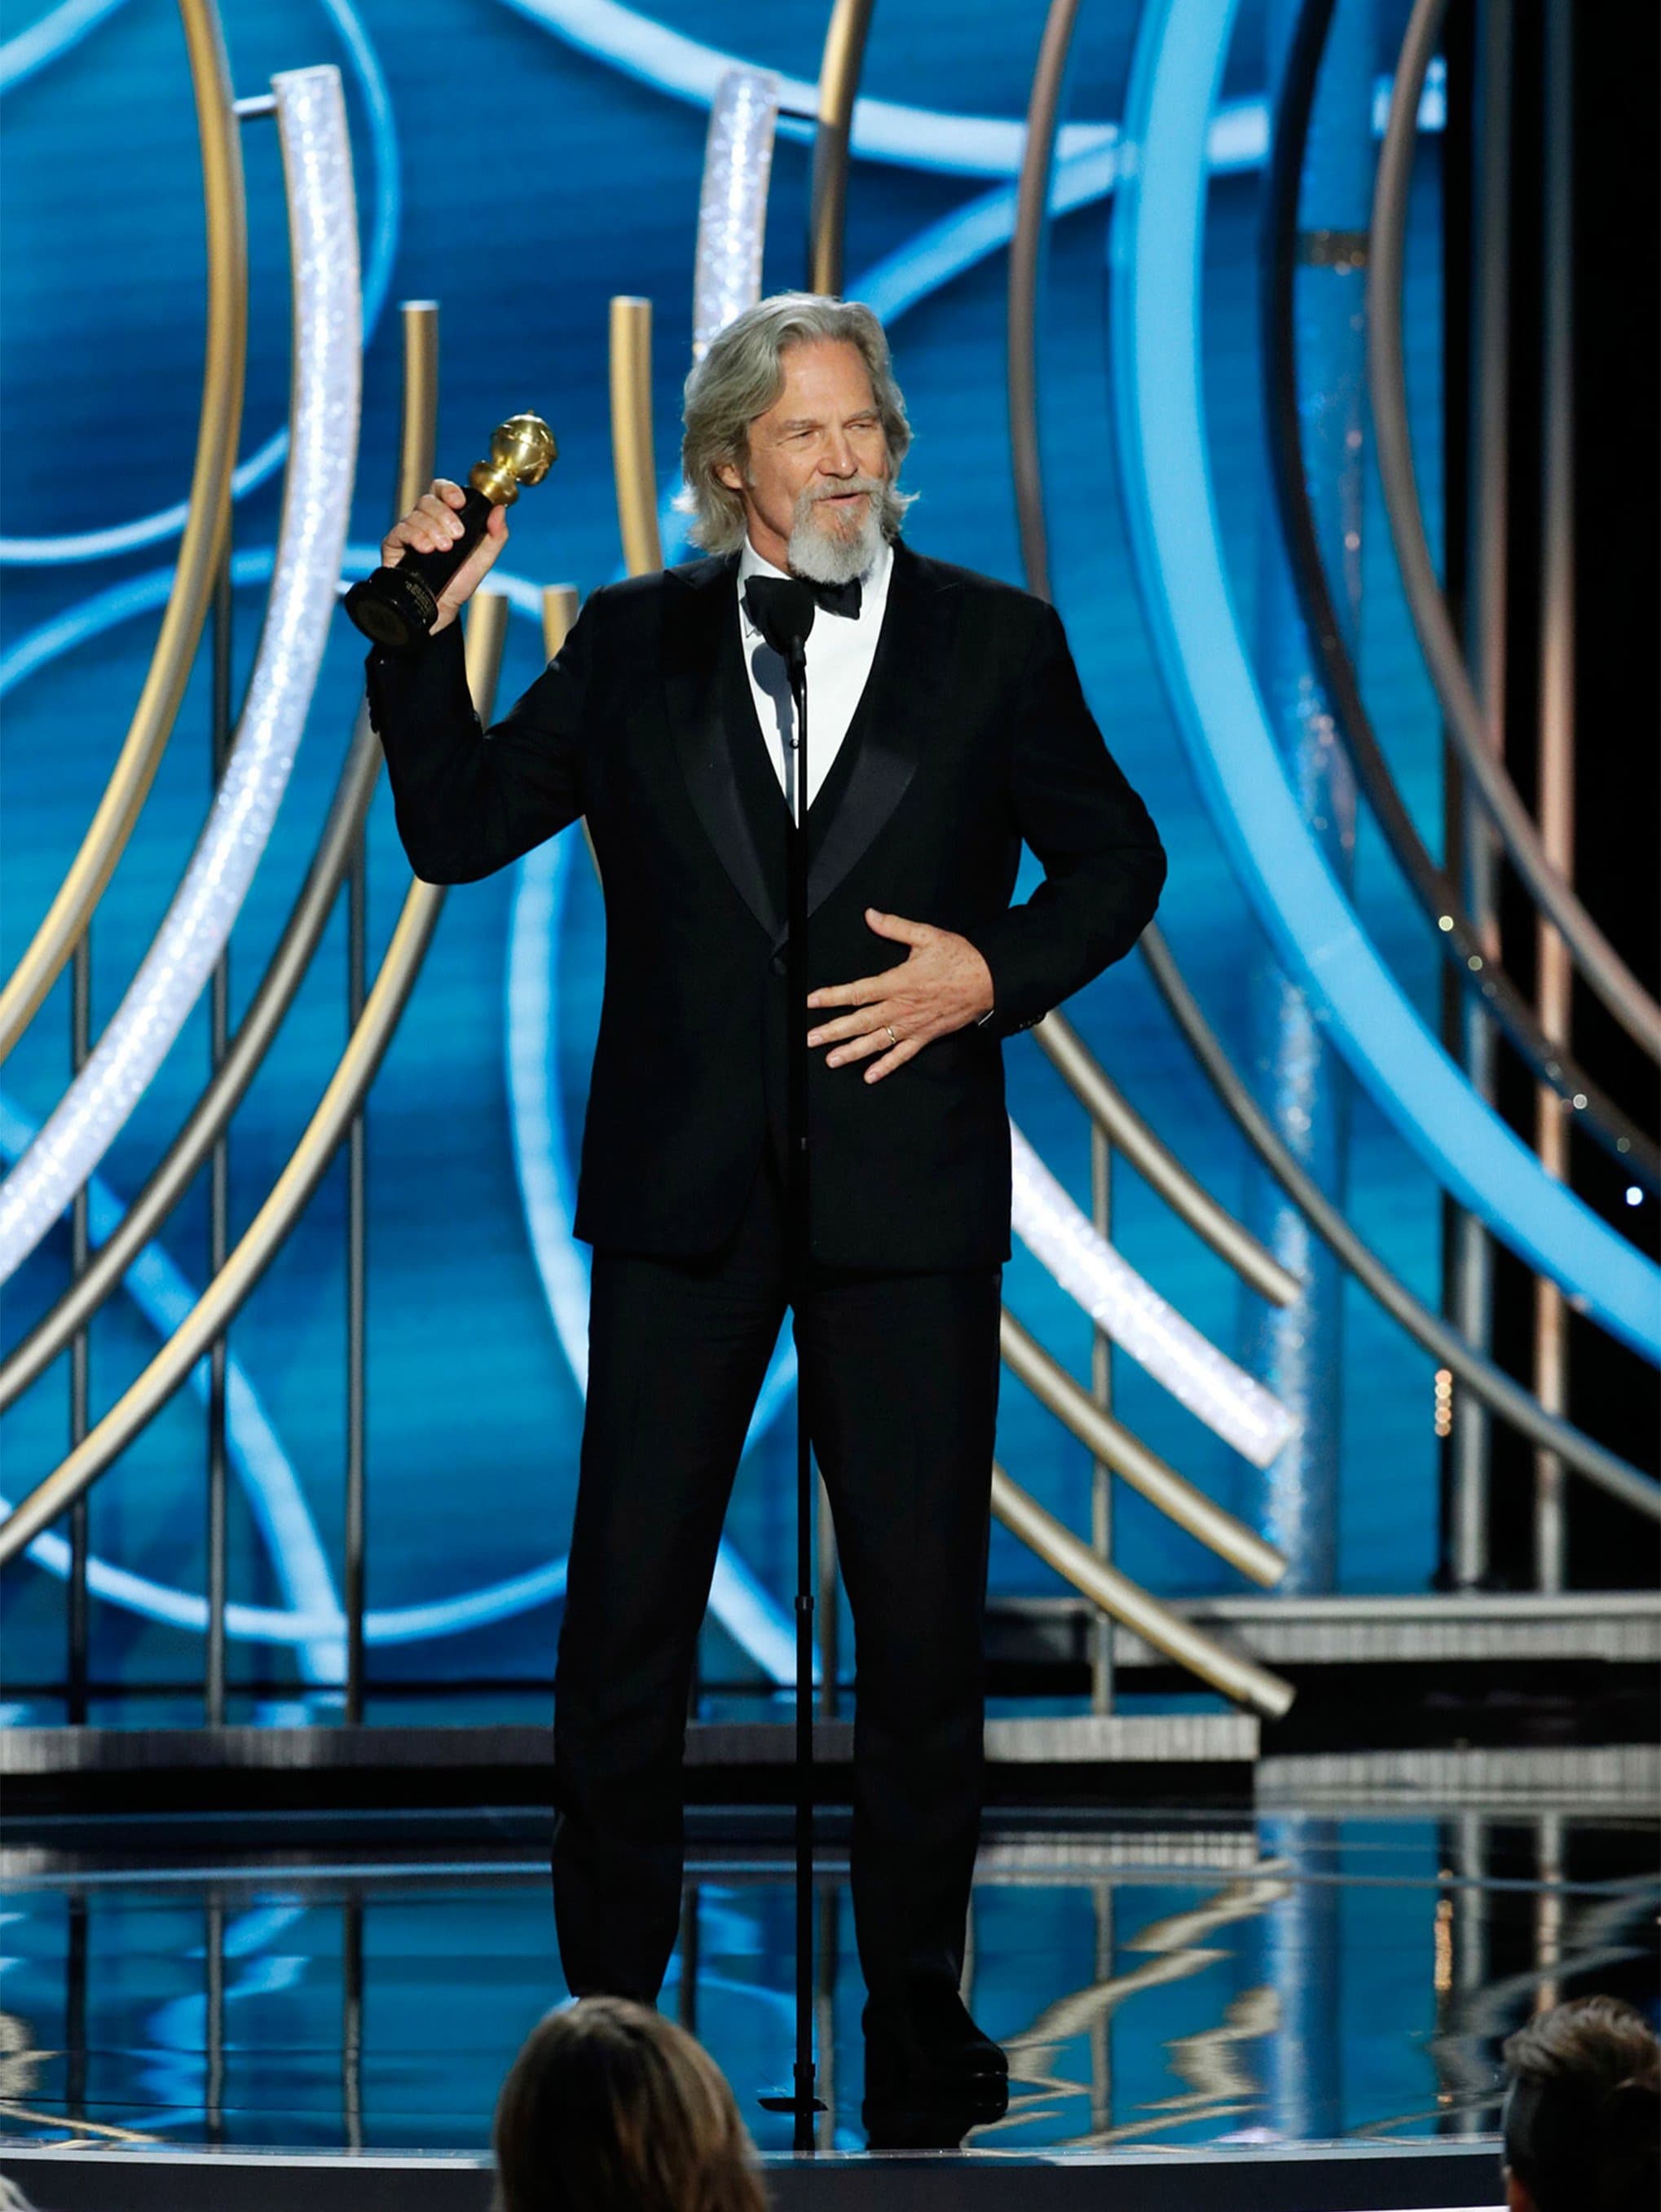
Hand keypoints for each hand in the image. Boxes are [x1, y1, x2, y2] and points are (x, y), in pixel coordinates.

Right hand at [379, 477, 506, 633]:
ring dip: (432, 528)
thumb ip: (496, 535)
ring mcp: (408, 532)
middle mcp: (425, 521)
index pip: (442, 490)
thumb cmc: (459, 585)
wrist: (440, 611)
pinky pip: (401, 530)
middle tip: (457, 536)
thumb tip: (500, 508)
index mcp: (445, 518)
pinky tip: (425, 549)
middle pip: (428, 499)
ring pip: (416, 514)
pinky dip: (415, 536)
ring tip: (442, 548)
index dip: (449, 490)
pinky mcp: (393, 545)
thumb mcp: (483, 560)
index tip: (459, 502)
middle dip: (444, 515)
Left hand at [806, 908, 994, 1084]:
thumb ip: (895, 927)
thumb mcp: (926, 935)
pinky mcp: (926, 1036)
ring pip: (877, 1042)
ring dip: (852, 1052)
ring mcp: (913, 1025)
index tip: (811, 1001)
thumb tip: (870, 915)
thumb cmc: (959, 956)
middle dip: (833, 1031)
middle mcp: (901, 1008)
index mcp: (898, 982)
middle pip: (860, 1022)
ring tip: (831, 1060)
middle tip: (810, 1039)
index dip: (832, 997)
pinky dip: (886, 1066)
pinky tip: (869, 1076)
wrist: (990, 980)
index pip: (857, 992)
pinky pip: (903, 1055)